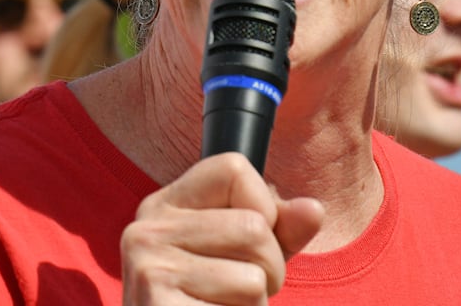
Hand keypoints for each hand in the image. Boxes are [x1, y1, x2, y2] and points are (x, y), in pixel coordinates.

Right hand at [121, 153, 323, 304]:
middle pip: (254, 227)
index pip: (233, 169)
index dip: (263, 208)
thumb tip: (313, 209)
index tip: (246, 245)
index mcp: (164, 206)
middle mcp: (147, 229)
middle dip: (270, 271)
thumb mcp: (246, 259)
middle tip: (238, 295)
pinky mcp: (159, 304)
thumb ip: (280, 231)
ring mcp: (149, 268)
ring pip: (254, 276)